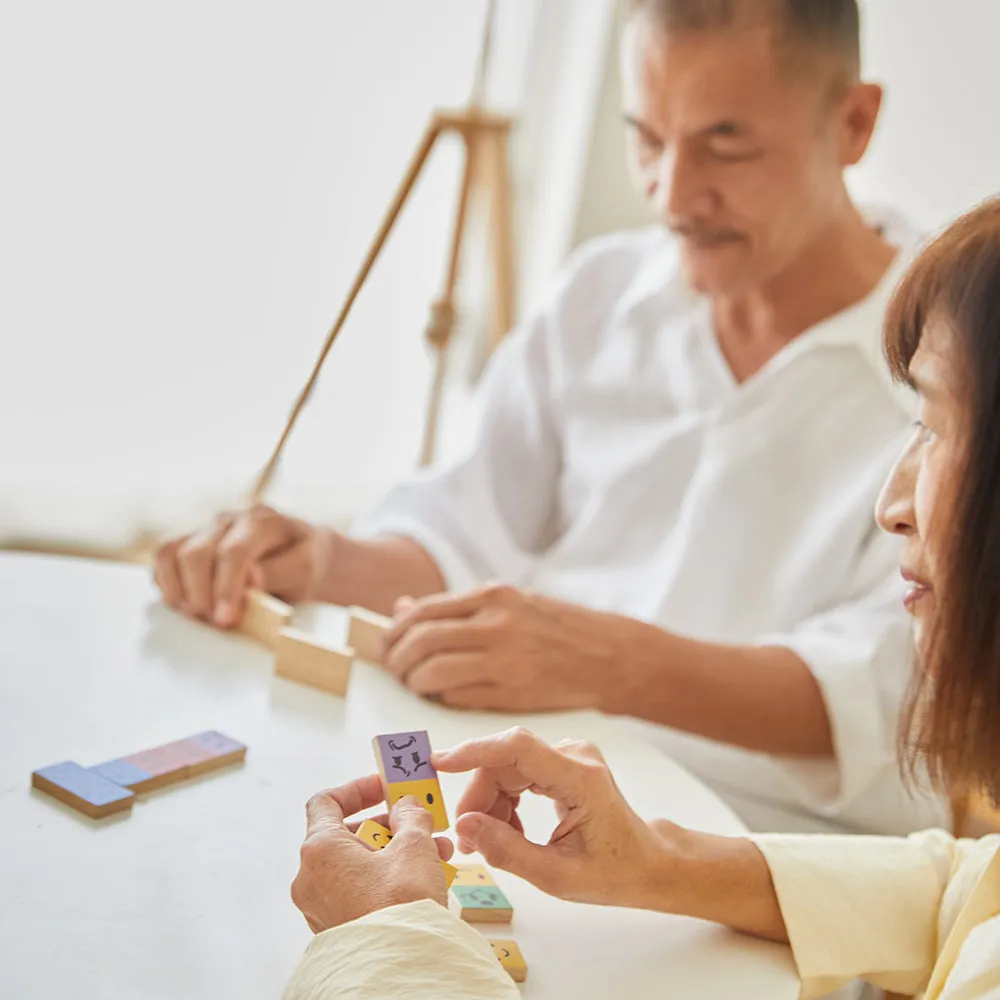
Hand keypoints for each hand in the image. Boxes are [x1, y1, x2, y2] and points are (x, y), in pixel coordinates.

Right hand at [153, 505, 336, 626]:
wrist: (301, 555)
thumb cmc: (305, 562)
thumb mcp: (308, 568)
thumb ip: (282, 570)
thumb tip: (252, 578)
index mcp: (261, 522)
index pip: (233, 552)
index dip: (226, 588)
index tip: (225, 619)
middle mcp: (228, 521)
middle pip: (196, 553)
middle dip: (200, 593)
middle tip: (213, 623)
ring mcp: (205, 531)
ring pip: (171, 553)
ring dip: (178, 591)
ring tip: (196, 616)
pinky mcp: (189, 544)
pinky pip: (163, 558)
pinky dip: (166, 583)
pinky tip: (184, 605)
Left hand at [290, 775, 454, 932]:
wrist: (400, 970)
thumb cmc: (401, 906)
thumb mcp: (414, 846)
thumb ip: (410, 816)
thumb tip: (408, 806)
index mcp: (320, 850)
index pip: (325, 802)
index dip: (356, 789)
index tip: (385, 788)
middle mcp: (311, 878)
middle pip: (346, 834)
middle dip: (389, 826)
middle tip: (419, 823)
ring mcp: (321, 907)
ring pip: (358, 865)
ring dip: (396, 852)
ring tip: (436, 853)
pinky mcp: (336, 929)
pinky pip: (359, 891)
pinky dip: (387, 878)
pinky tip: (424, 879)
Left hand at [382, 585, 633, 711]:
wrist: (607, 656)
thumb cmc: (555, 627)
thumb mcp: (509, 603)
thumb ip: (457, 608)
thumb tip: (402, 609)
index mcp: (493, 596)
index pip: (424, 611)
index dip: (397, 630)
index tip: (387, 643)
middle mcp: (497, 624)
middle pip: (423, 641)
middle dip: (397, 658)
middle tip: (392, 667)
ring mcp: (505, 660)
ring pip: (435, 672)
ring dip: (414, 681)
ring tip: (413, 683)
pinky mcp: (513, 694)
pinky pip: (459, 698)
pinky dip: (442, 697)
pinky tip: (442, 695)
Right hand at [433, 727, 671, 908]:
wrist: (647, 863)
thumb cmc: (612, 872)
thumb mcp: (556, 877)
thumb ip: (507, 850)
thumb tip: (464, 826)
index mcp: (580, 779)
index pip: (517, 748)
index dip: (474, 750)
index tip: (438, 762)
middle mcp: (575, 756)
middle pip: (505, 761)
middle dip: (478, 797)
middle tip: (467, 840)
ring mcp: (570, 756)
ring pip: (507, 766)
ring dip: (490, 801)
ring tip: (491, 841)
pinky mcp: (563, 762)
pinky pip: (518, 771)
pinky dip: (505, 799)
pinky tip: (510, 829)